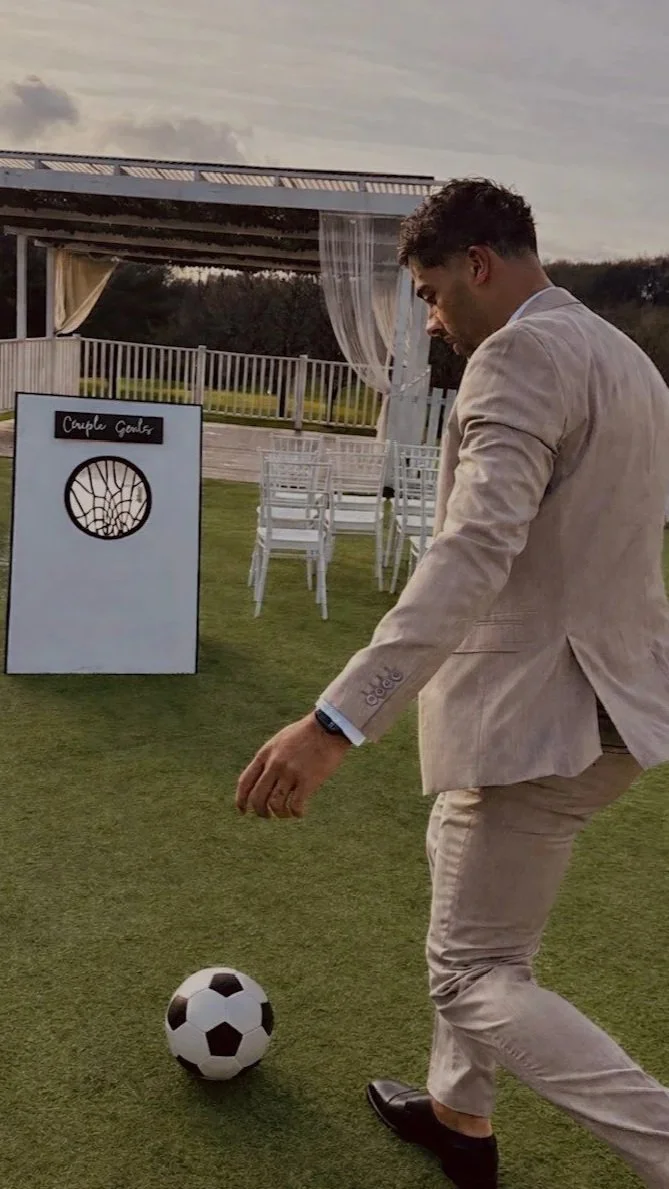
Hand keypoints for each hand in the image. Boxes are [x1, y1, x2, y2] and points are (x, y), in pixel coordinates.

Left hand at [236, 713, 350, 819]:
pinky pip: (296, 805)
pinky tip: (300, 812)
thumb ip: (270, 758)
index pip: (245, 782)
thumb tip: (263, 777)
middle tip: (267, 815)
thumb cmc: (306, 734)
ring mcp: (290, 773)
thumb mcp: (280, 741)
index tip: (242, 811)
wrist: (328, 727)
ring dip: (280, 814)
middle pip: (257, 798)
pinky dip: (296, 813)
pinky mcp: (307, 780)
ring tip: (287, 813)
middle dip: (260, 812)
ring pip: (275, 804)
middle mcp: (274, 764)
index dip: (240, 800)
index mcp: (265, 754)